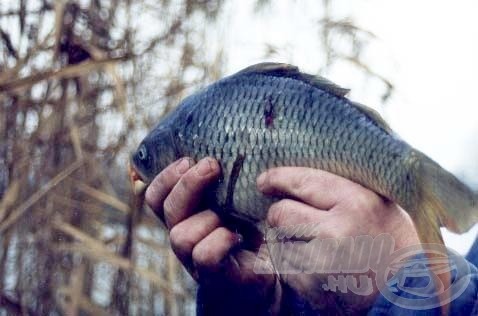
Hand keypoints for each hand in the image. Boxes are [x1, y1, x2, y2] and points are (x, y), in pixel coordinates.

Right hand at [145, 157, 280, 314]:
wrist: (267, 272)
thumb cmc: (250, 229)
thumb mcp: (235, 200)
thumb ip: (223, 182)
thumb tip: (223, 150)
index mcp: (183, 216)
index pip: (156, 196)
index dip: (165, 177)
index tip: (188, 159)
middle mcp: (182, 235)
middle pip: (166, 208)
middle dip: (188, 183)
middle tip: (211, 166)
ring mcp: (193, 259)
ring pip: (180, 235)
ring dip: (207, 218)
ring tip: (229, 216)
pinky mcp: (213, 275)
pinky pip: (204, 255)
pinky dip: (221, 240)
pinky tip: (238, 236)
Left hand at [257, 167, 419, 312]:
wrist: (413, 295)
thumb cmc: (398, 245)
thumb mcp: (382, 204)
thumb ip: (347, 187)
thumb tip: (305, 175)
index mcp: (358, 202)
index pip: (304, 180)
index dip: (278, 178)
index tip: (264, 180)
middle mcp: (339, 229)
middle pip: (281, 213)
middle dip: (279, 216)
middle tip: (287, 219)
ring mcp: (324, 261)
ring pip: (278, 242)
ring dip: (286, 243)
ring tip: (311, 248)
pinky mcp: (314, 287)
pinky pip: (285, 269)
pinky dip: (291, 268)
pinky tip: (314, 269)